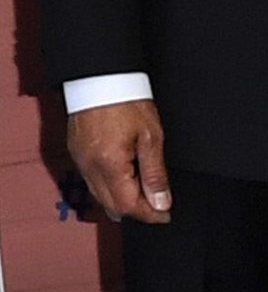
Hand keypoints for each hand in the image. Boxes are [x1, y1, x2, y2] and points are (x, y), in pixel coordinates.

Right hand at [68, 100, 171, 224]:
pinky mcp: (77, 153)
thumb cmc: (127, 99)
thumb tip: (161, 202)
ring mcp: (80, 161)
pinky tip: (123, 182)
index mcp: (109, 165)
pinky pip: (92, 182)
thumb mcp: (150, 135)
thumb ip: (155, 172)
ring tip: (145, 196)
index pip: (129, 205)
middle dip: (136, 211)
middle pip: (112, 206)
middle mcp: (90, 168)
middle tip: (159, 207)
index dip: (149, 214)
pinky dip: (109, 188)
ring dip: (122, 201)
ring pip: (100, 196)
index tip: (165, 215)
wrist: (100, 76)